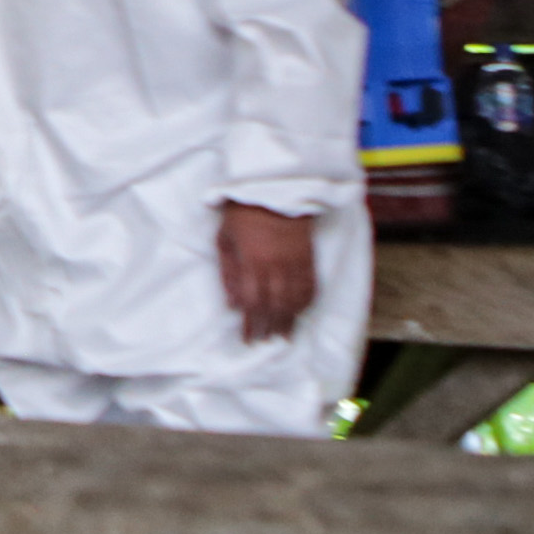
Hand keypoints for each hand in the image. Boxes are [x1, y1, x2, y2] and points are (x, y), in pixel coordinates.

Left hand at [220, 203, 318, 343]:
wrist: (274, 189)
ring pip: (294, 299)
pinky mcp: (308, 257)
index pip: (252, 302)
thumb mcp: (224, 239)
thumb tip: (232, 305)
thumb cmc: (241, 213)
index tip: (248, 339)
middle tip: (265, 343)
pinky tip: (300, 312)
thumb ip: (228, 273)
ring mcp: (295, 262)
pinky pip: (310, 286)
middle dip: (269, 327)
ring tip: (284, 336)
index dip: (250, 324)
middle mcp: (276, 266)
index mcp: (252, 262)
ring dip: (289, 320)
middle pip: (274, 305)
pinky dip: (305, 302)